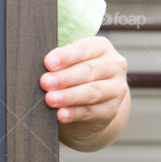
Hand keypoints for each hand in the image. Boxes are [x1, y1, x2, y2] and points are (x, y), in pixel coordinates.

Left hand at [40, 35, 129, 151]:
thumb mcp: (70, 63)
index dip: (66, 56)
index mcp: (102, 47)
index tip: (48, 63)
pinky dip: (74, 113)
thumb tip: (44, 67)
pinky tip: (61, 114)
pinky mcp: (111, 110)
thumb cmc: (75, 74)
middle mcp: (114, 66)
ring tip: (50, 99)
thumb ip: (60, 62)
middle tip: (45, 82)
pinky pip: (91, 112)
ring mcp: (116, 89)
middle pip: (89, 70)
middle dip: (65, 77)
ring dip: (69, 96)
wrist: (93, 102)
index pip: (84, 48)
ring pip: (92, 92)